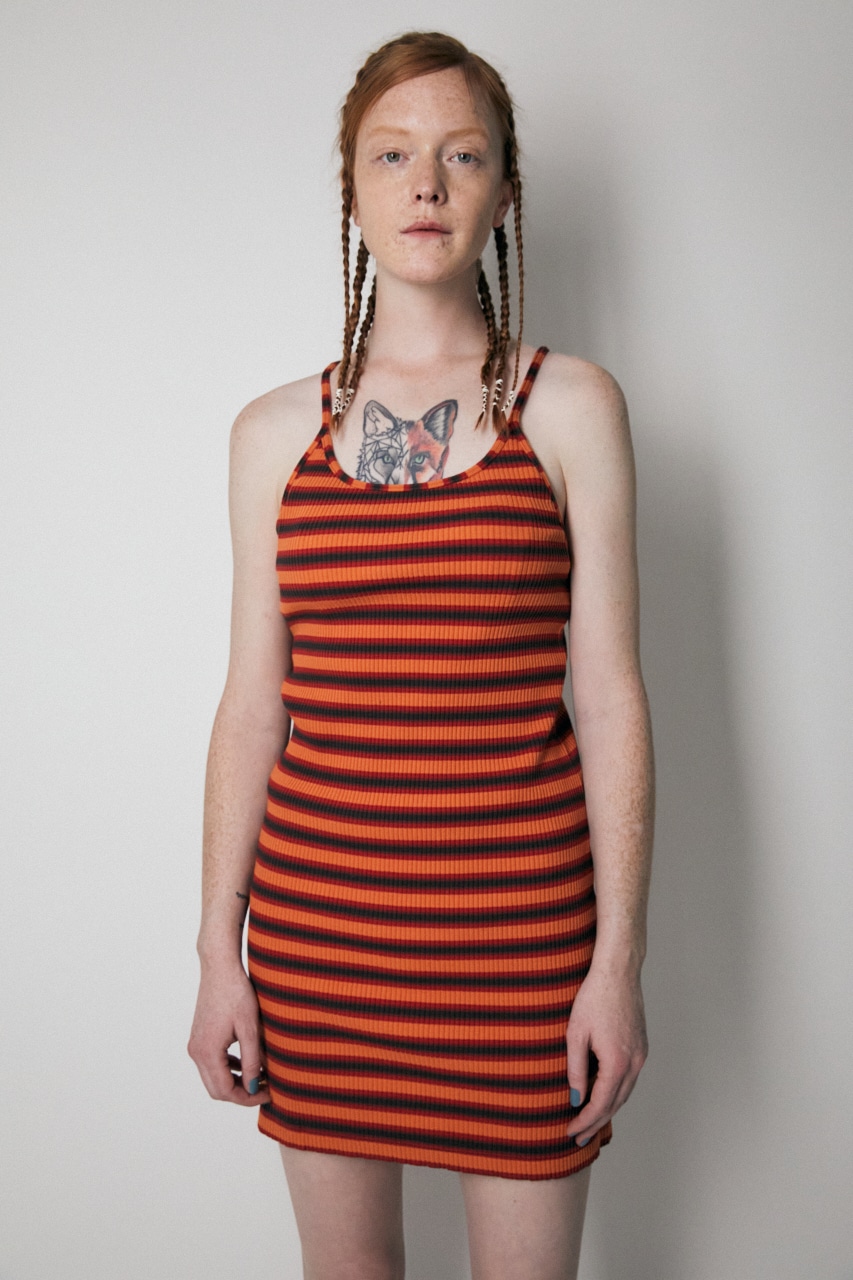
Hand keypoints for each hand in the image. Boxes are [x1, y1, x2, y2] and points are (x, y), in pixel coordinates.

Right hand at [188, 961, 270, 1106]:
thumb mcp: (250, 1028)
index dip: (248, 1097)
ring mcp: (195, 1045)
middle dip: (241, 1094)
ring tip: (260, 1076)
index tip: (269, 1092)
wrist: (220, 968)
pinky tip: (247, 1062)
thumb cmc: (236, 993)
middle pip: (217, 1090)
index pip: (225, 1090)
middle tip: (265, 1088)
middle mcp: (196, 1052)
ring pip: (214, 1078)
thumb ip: (251, 1060)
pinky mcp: (199, 1038)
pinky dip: (229, 1069)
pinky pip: (212, 1064)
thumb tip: (254, 1087)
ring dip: (235, 1082)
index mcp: (207, 1052)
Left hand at [564, 960, 647, 1146]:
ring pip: (624, 1094)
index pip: (600, 1104)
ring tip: (589, 1123)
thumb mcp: (576, 1034)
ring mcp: (641, 1056)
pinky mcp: (642, 1047)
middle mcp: (635, 1063)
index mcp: (617, 1062)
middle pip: (615, 1104)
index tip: (570, 1132)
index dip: (584, 1122)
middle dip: (596, 1123)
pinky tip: (603, 1096)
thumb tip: (576, 1099)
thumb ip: (576, 1069)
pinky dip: (615, 1093)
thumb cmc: (594, 998)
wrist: (618, 972)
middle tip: (578, 1138)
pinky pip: (629, 1079)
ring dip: (607, 1110)